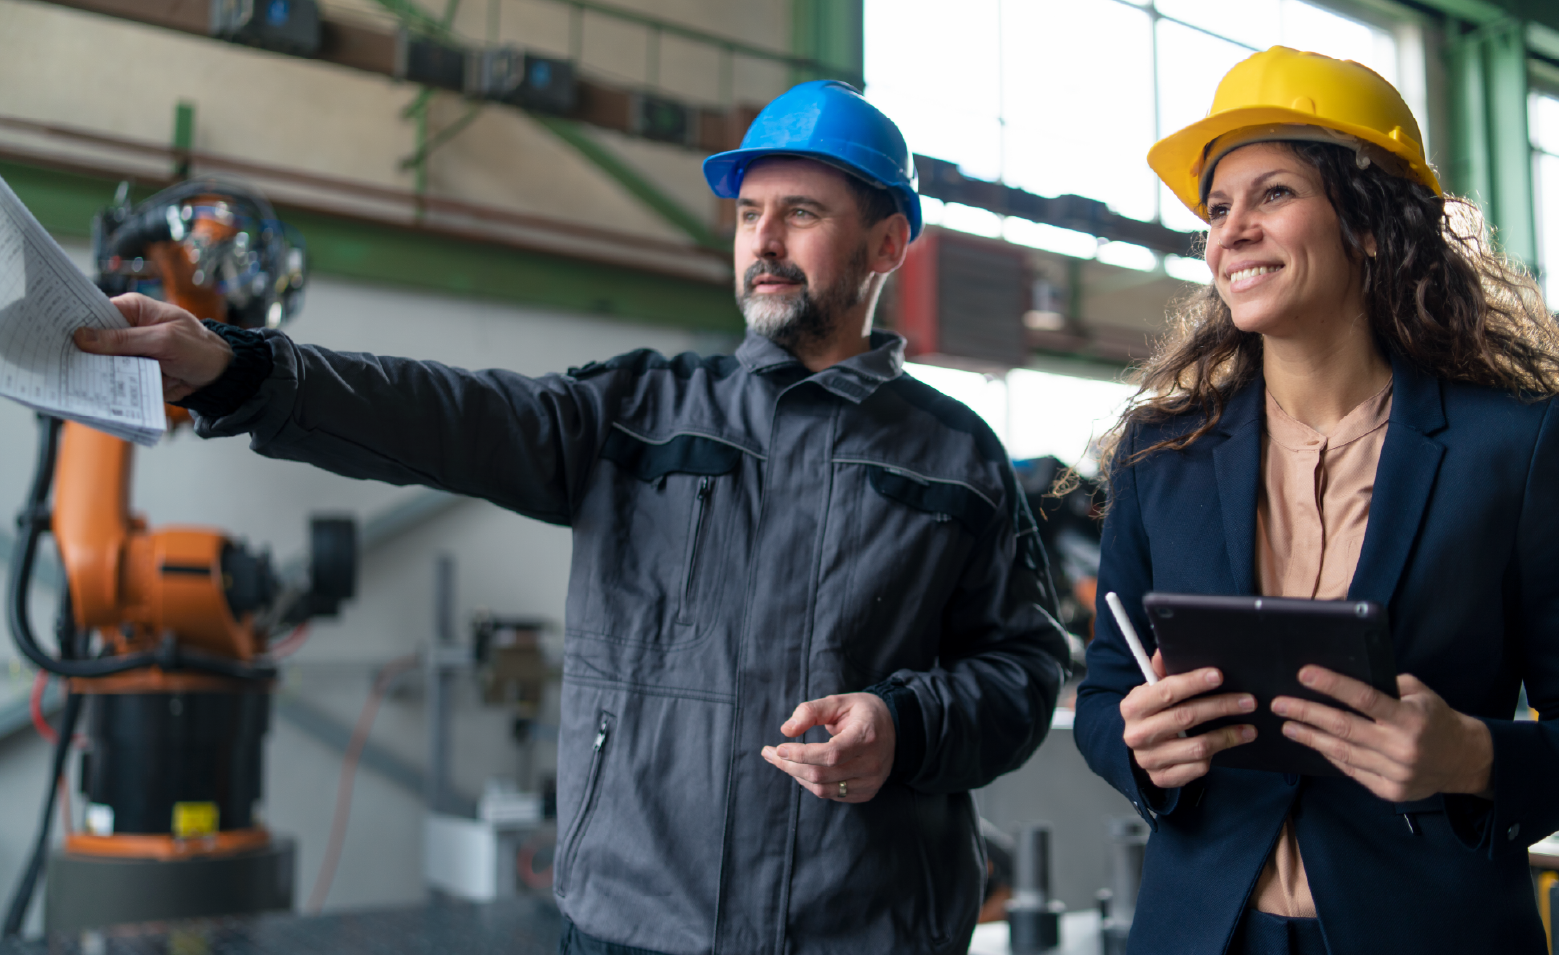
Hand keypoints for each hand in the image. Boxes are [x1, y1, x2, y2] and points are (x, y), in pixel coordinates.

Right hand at [73, 293, 233, 401]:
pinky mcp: (135, 372)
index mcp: (133, 310)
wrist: (220, 375)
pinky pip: (116, 379)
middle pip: (95, 340)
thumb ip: (126, 340)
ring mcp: (130, 353)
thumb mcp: (164, 340)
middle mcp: (127, 330)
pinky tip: (98, 393)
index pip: (95, 313)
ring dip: (96, 372)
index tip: (57, 334)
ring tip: (77, 381)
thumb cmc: (198, 347)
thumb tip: (84, 337)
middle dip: (82, 352)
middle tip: (61, 362)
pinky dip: (111, 386)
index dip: (77, 323)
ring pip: (103, 363)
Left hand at [761, 693, 894, 803]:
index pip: (830, 754)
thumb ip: (811, 711)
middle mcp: (871, 764)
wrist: (895, 729)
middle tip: (770, 754)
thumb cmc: (862, 713)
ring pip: (823, 789)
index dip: (801, 754)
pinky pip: (832, 795)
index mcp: (866, 737)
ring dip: (797, 776)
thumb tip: (786, 730)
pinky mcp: (867, 792)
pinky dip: (812, 784)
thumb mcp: (839, 702)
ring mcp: (871, 782)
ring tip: (785, 761)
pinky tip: (804, 769)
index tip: (777, 748)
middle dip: (790, 766)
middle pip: (822, 775)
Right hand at [1120, 650, 1256, 789]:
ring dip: (1228, 736)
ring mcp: (1149, 759)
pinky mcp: (1162, 778)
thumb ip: (1161, 672)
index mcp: (1132, 707)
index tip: (1219, 675)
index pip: (1166, 692)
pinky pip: (1197, 768)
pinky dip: (1215, 756)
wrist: (1139, 748)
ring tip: (1249, 728)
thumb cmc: (1152, 713)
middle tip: (1248, 702)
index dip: (1193, 682)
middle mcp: (1137, 734)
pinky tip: (1226, 746)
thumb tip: (1165, 651)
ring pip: (1198, 747)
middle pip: (1186, 717)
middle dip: (1221, 706)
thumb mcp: (1152, 691)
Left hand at [1274, 668, 1492, 802]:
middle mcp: (1400, 747)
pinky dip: (1330, 755)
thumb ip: (1386, 686)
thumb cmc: (1435, 718)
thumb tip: (1345, 675)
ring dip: (1310, 737)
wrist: (1464, 760)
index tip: (1304, 674)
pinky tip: (1313, 742)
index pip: (1363, 698)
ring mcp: (1394, 773)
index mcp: (1410, 718)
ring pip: (1342, 752)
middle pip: (1343, 728)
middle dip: (1306, 713)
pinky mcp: (1389, 791)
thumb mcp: (1419, 694)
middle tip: (1279, 704)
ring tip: (1287, 724)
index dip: (1332, 685)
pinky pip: (1351, 770)